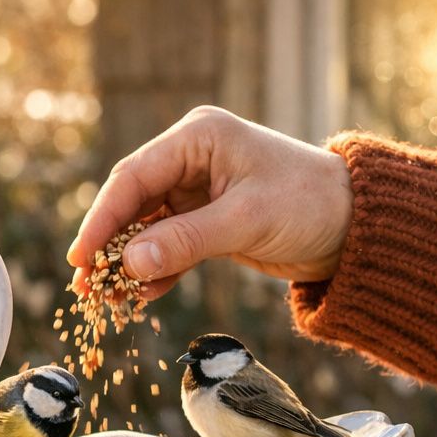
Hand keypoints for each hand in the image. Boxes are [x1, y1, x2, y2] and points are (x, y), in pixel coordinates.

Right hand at [67, 106, 353, 298]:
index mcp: (198, 138)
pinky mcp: (207, 222)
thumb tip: (129, 265)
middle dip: (109, 245)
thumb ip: (186, 241)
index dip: (103, 218)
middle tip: (84, 284)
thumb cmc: (308, 204)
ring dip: (129, 263)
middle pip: (133, 203)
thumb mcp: (245, 220)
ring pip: (147, 229)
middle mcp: (192, 159)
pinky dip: (156, 272)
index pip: (134, 177)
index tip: (81, 257)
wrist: (355, 226)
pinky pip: (169, 247)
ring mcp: (198, 192)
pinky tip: (141, 297)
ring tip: (106, 298)